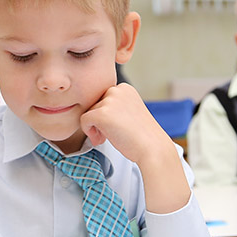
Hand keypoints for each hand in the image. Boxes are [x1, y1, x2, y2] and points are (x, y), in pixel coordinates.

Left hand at [80, 84, 188, 213]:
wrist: (153, 148)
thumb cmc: (141, 135)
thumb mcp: (129, 112)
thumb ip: (114, 107)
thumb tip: (91, 111)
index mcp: (125, 88)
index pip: (103, 98)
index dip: (107, 114)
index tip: (116, 127)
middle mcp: (117, 90)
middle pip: (94, 104)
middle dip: (99, 120)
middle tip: (111, 134)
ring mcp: (109, 101)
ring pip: (89, 112)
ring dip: (95, 127)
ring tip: (109, 138)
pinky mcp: (102, 114)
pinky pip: (83, 120)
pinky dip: (88, 132)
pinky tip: (101, 140)